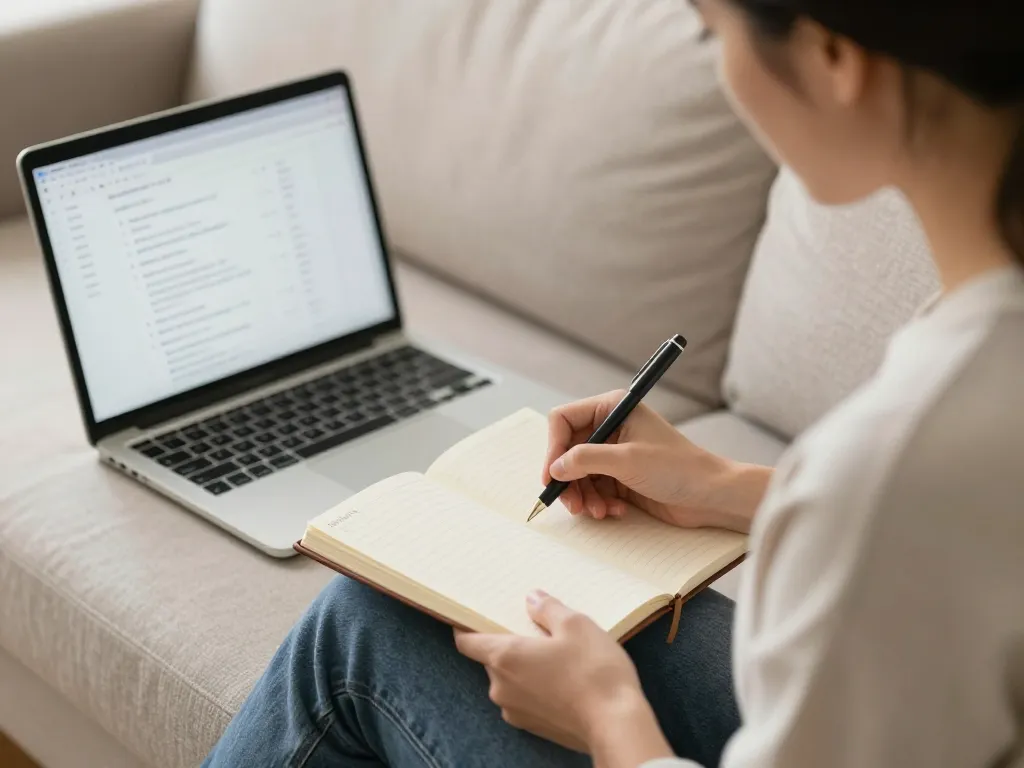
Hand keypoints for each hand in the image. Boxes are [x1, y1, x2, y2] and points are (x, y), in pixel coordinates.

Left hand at [455, 591, 671, 763]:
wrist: (616, 725)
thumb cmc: (594, 671)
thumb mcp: (576, 625)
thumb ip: (548, 609)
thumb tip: (532, 599)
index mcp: (504, 658)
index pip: (466, 642)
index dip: (465, 627)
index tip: (472, 617)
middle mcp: (501, 687)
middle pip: (492, 659)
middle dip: (510, 645)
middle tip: (537, 632)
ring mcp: (516, 711)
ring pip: (511, 681)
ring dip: (525, 668)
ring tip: (557, 657)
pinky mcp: (535, 728)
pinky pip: (527, 699)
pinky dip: (537, 687)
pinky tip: (565, 680)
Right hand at [544, 391, 770, 532]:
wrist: (710, 495)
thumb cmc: (676, 468)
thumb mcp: (626, 460)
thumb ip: (585, 459)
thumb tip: (555, 467)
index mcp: (612, 408)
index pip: (563, 420)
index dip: (553, 448)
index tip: (551, 476)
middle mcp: (610, 427)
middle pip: (567, 451)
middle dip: (568, 480)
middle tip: (571, 504)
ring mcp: (615, 453)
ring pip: (578, 474)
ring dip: (583, 496)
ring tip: (597, 512)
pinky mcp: (620, 476)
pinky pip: (593, 489)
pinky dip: (598, 502)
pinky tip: (614, 512)